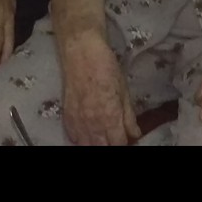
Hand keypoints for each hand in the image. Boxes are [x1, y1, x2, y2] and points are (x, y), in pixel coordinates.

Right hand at [60, 31, 140, 145]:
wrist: (81, 54)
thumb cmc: (107, 68)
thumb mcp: (124, 91)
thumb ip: (129, 116)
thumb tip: (135, 134)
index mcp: (110, 117)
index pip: (118, 143)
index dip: (124, 142)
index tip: (127, 138)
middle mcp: (92, 124)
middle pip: (102, 147)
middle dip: (111, 144)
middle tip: (116, 136)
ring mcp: (77, 122)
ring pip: (87, 145)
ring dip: (97, 143)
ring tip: (104, 137)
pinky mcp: (66, 118)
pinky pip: (74, 138)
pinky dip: (82, 139)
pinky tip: (89, 133)